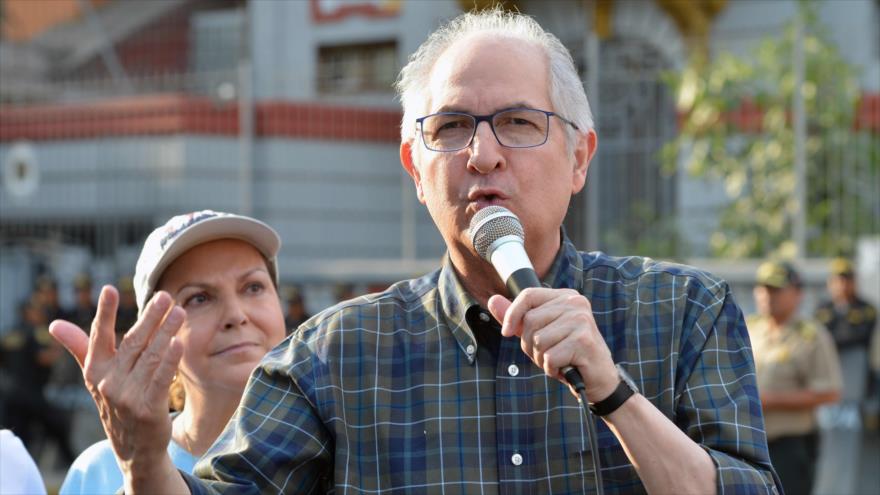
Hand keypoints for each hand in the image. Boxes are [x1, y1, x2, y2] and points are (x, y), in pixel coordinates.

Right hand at [49, 286, 184, 473]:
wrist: (134, 447)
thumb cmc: (117, 402)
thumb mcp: (96, 377)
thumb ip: (81, 347)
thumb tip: (55, 324)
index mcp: (96, 371)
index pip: (100, 337)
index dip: (105, 313)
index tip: (110, 289)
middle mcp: (109, 382)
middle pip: (132, 342)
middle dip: (149, 317)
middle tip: (164, 296)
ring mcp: (128, 397)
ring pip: (151, 356)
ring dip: (166, 332)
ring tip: (179, 312)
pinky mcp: (148, 409)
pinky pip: (160, 379)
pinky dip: (170, 360)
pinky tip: (179, 342)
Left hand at [487, 287, 617, 399]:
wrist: (598, 379)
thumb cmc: (567, 354)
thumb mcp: (538, 333)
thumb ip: (517, 317)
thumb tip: (493, 300)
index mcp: (565, 296)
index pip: (528, 295)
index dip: (511, 314)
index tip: (506, 333)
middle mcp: (575, 303)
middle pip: (529, 321)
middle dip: (529, 345)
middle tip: (547, 354)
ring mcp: (581, 320)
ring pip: (537, 341)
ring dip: (541, 359)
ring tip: (558, 361)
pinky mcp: (583, 340)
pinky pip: (549, 357)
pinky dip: (551, 369)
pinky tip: (565, 368)